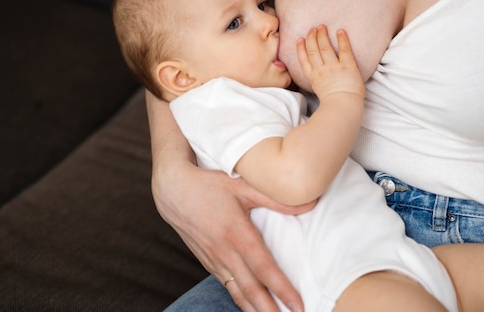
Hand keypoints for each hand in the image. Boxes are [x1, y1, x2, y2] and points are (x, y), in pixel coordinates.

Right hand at [152, 160, 311, 311]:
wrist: (173, 190)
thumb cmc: (209, 186)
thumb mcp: (244, 187)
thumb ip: (277, 199)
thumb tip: (310, 202)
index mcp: (237, 234)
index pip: (264, 269)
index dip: (282, 289)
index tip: (298, 305)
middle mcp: (225, 252)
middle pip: (251, 290)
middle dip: (270, 311)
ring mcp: (214, 260)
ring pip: (238, 293)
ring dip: (255, 310)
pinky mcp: (208, 262)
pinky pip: (227, 286)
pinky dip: (241, 300)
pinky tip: (251, 306)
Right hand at [296, 25, 364, 100]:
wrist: (343, 107)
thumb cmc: (334, 105)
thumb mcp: (320, 94)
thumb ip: (319, 85)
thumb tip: (321, 83)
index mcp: (314, 79)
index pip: (304, 61)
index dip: (301, 49)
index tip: (300, 40)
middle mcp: (322, 71)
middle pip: (313, 51)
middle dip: (312, 38)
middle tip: (312, 29)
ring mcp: (334, 67)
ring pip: (325, 47)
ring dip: (323, 36)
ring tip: (322, 27)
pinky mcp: (347, 66)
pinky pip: (344, 50)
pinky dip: (342, 39)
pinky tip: (340, 31)